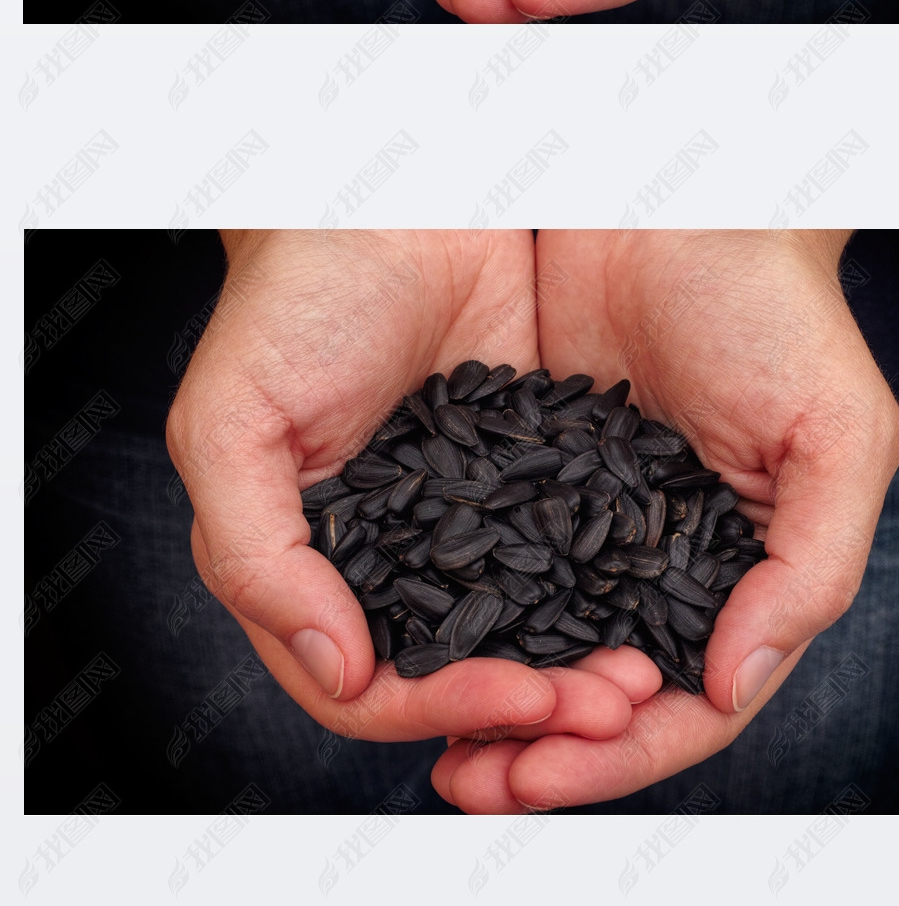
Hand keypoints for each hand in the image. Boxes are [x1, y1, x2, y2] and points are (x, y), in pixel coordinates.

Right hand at [166, 230, 642, 746]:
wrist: (393, 197)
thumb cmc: (295, 297)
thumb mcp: (233, 420)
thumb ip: (256, 553)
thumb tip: (337, 670)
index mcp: (306, 563)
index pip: (365, 686)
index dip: (439, 708)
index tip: (521, 698)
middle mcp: (387, 555)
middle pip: (456, 671)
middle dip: (530, 703)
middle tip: (608, 707)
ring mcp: (462, 516)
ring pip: (521, 627)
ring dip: (577, 666)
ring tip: (641, 679)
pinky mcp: (529, 468)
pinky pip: (569, 551)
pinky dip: (608, 592)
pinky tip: (657, 607)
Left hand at [433, 229, 898, 808]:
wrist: (678, 199)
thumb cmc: (777, 309)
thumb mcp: (835, 433)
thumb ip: (809, 567)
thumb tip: (729, 685)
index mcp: (747, 569)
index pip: (691, 702)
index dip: (620, 753)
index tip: (538, 774)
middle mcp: (664, 557)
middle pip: (602, 686)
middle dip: (539, 743)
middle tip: (464, 778)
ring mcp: (593, 515)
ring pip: (539, 635)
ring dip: (490, 691)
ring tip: (425, 729)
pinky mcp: (529, 463)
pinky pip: (490, 554)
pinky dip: (460, 605)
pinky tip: (408, 634)